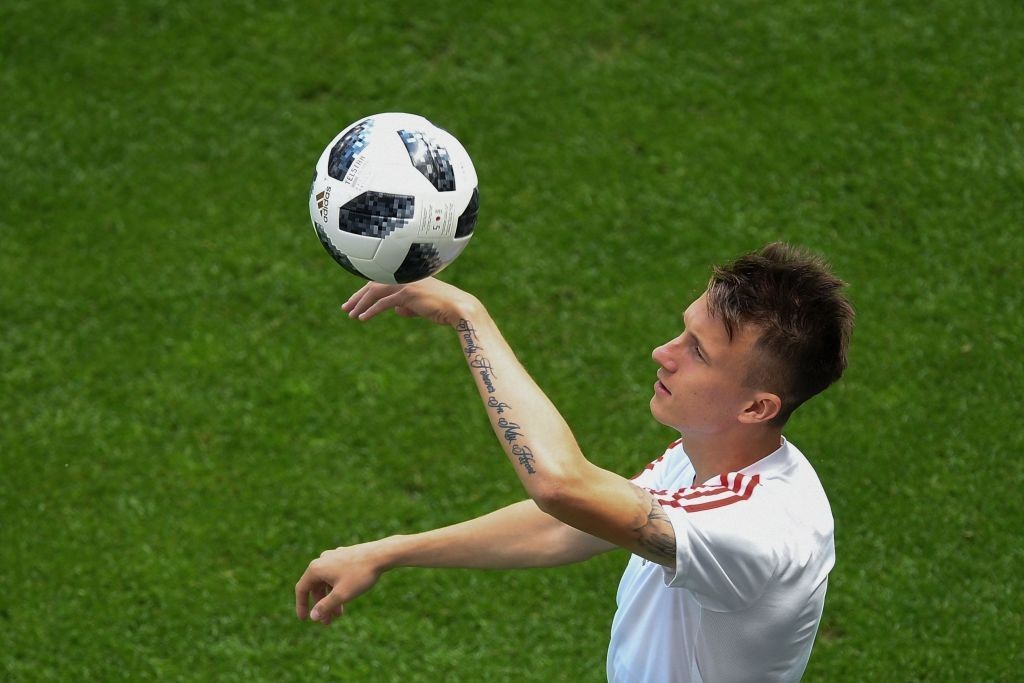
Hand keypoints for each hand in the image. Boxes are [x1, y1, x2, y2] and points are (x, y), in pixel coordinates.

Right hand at [294, 544, 386, 624]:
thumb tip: (312, 616)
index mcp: (316, 568)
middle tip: (328, 622)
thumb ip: (325, 606)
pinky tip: (346, 598)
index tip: (304, 620)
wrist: (381, 555)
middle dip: (321, 605)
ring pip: (327, 582)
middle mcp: (322, 560)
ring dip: (330, 598)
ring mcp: (334, 557)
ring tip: (339, 614)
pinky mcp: (344, 556)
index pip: (301, 589)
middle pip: (315, 587)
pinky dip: (337, 588)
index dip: (301, 605)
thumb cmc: (360, 574)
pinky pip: (335, 575)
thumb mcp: (341, 595)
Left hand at [341, 277, 480, 326]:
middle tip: (345, 307)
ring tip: (350, 315)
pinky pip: (384, 303)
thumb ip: (410, 306)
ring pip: (375, 292)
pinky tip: (362, 318)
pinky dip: (371, 311)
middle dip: (358, 296)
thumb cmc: (444, 308)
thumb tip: (398, 311)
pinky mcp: (408, 294)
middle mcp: (405, 276)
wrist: (459, 308)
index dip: (366, 290)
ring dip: (360, 304)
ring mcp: (406, 284)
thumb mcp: (423, 306)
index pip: (381, 280)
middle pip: (374, 284)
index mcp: (408, 276)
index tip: (355, 300)